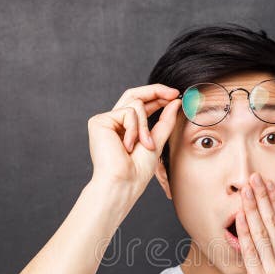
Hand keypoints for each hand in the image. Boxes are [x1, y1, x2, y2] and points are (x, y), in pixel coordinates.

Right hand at [87, 84, 181, 202]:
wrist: (124, 182)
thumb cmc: (137, 171)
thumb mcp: (156, 142)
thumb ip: (165, 121)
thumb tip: (174, 102)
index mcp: (125, 128)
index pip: (140, 104)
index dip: (157, 96)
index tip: (175, 95)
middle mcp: (113, 122)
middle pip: (134, 95)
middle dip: (156, 91)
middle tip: (174, 94)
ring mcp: (106, 121)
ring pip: (135, 104)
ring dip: (145, 125)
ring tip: (144, 145)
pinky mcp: (99, 121)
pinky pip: (128, 112)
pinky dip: (135, 128)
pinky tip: (128, 145)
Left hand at [235, 171, 274, 273]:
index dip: (274, 201)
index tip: (268, 184)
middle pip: (273, 222)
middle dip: (263, 197)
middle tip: (256, 176)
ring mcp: (273, 270)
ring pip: (262, 232)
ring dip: (254, 207)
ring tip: (247, 188)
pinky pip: (252, 251)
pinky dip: (246, 231)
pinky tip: (241, 215)